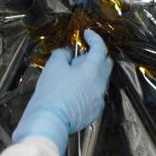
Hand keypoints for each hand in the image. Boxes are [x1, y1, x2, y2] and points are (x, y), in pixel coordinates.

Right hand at [13, 30, 112, 155]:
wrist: (50, 121)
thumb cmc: (51, 92)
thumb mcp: (54, 66)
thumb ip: (63, 54)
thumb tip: (68, 53)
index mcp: (93, 70)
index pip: (100, 48)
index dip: (94, 38)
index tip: (87, 34)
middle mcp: (101, 84)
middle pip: (106, 64)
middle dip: (96, 55)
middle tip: (80, 55)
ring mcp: (99, 99)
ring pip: (100, 80)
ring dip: (91, 73)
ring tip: (74, 74)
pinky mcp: (94, 111)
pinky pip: (95, 94)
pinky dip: (88, 88)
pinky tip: (74, 91)